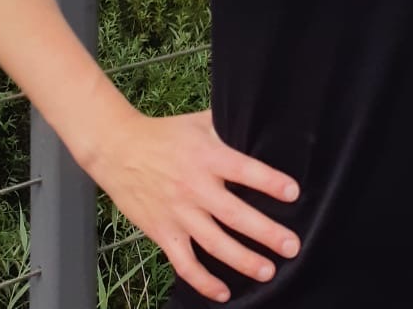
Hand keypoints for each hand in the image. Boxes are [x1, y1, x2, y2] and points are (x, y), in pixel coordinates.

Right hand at [86, 107, 299, 302]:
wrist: (119, 150)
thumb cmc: (165, 134)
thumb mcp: (199, 121)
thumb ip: (229, 125)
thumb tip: (259, 122)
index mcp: (208, 157)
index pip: (245, 170)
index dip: (270, 182)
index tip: (293, 193)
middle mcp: (195, 187)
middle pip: (235, 214)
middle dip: (266, 232)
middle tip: (291, 246)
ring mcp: (178, 213)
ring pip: (214, 244)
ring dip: (243, 260)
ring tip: (268, 271)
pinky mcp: (162, 232)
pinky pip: (185, 263)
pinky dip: (203, 281)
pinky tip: (224, 292)